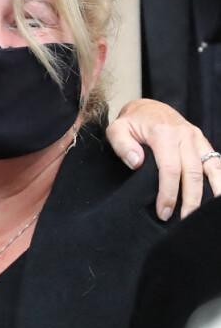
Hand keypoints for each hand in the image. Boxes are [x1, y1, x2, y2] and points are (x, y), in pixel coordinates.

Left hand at [106, 99, 220, 220]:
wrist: (147, 107)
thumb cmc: (130, 122)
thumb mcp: (117, 130)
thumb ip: (122, 145)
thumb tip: (136, 163)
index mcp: (163, 134)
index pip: (170, 169)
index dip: (168, 193)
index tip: (163, 212)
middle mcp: (184, 135)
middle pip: (192, 173)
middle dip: (189, 200)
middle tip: (182, 220)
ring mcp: (196, 138)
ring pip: (211, 169)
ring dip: (209, 194)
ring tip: (204, 215)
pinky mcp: (202, 141)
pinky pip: (216, 162)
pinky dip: (220, 180)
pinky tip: (218, 197)